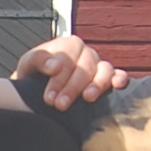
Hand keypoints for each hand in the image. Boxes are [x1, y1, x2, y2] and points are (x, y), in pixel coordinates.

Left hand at [12, 35, 126, 107]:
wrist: (41, 87)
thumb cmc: (36, 75)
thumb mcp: (29, 64)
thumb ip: (39, 60)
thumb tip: (54, 67)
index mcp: (68, 45)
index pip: (67, 59)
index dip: (58, 79)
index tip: (49, 98)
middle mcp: (87, 53)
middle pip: (84, 67)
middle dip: (72, 88)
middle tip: (60, 105)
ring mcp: (100, 65)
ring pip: (104, 70)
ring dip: (97, 84)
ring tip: (88, 98)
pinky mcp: (110, 78)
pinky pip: (120, 75)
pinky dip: (120, 79)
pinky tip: (118, 85)